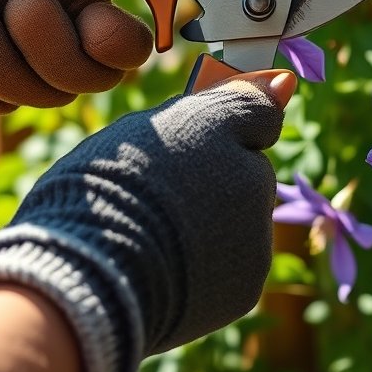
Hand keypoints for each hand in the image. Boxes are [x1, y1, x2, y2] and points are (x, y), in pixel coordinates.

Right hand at [0, 71, 294, 371]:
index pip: (252, 116)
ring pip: (240, 220)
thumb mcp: (154, 126)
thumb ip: (223, 101)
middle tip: (157, 195)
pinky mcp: (247, 288)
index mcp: (224, 128)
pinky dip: (208, 267)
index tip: (194, 143)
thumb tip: (286, 83)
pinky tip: (167, 268)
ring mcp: (256, 238)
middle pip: (244, 173)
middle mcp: (257, 181)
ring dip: (211, 224)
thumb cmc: (107, 190)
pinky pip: (232, 266)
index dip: (215, 130)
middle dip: (213, 180)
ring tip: (156, 236)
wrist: (85, 279)